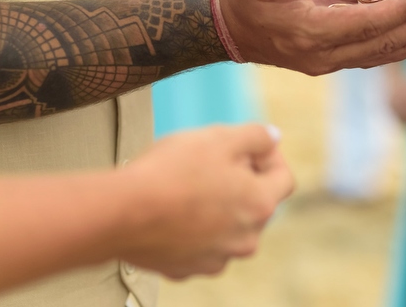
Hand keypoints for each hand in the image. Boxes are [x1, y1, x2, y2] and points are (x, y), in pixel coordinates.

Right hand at [118, 125, 292, 277]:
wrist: (121, 212)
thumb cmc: (171, 173)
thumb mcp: (220, 137)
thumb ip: (256, 136)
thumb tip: (272, 137)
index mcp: (259, 206)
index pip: (284, 178)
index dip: (268, 156)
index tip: (247, 146)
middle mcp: (245, 240)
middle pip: (255, 203)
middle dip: (241, 181)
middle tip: (211, 162)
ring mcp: (216, 259)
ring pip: (228, 226)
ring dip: (217, 206)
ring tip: (187, 185)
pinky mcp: (186, 268)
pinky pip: (199, 244)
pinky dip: (192, 228)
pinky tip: (171, 209)